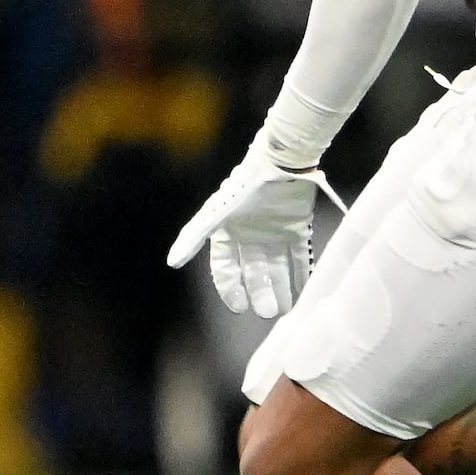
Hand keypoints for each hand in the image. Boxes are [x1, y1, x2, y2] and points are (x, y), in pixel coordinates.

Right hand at [166, 137, 330, 317]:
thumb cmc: (244, 187)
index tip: (240, 308)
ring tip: (285, 309)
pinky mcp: (297, 228)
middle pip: (254, 271)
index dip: (231, 288)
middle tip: (267, 312)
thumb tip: (171, 263)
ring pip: (277, 268)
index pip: (226, 267)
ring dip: (281, 288)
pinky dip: (302, 274)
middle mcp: (250, 235)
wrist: (281, 163)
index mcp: (228, 231)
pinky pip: (299, 257)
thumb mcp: (215, 214)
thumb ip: (193, 237)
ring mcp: (274, 232)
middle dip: (260, 292)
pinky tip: (304, 291)